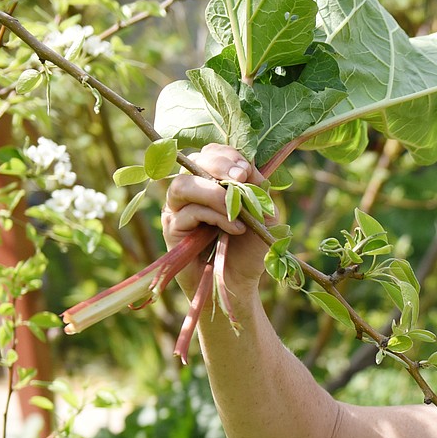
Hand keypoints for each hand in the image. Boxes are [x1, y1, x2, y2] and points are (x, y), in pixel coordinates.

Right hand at [162, 143, 273, 297]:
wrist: (238, 284)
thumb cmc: (249, 249)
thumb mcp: (264, 216)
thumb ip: (258, 190)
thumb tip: (246, 169)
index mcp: (212, 182)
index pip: (211, 153)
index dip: (227, 155)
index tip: (246, 169)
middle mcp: (192, 191)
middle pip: (192, 160)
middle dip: (218, 165)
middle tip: (240, 178)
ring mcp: (178, 209)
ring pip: (183, 185)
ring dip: (213, 192)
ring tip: (236, 210)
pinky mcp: (172, 229)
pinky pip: (188, 212)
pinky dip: (214, 216)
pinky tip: (235, 228)